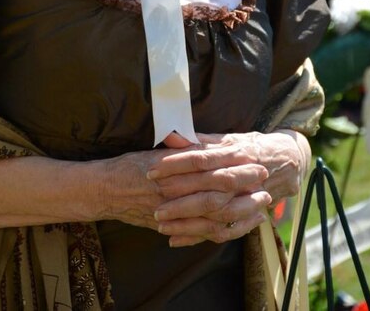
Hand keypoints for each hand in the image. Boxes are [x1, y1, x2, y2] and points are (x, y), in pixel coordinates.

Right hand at [100, 141, 269, 246]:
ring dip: (241, 206)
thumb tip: (194, 138)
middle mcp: (174, 190)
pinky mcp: (174, 225)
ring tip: (261, 200)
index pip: (207, 161)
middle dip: (242, 179)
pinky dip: (226, 228)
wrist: (105, 191)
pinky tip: (242, 224)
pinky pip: (204, 232)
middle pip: (215, 185)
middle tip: (263, 173)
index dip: (229, 158)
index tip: (249, 153)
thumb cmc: (127, 167)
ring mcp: (174, 211)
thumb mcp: (149, 151)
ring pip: (214, 212)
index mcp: (170, 168)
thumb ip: (174, 146)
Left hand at [145, 130, 308, 246]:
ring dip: (187, 221)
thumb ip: (197, 139)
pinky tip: (175, 240)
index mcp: (235, 153)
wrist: (284, 162)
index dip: (176, 165)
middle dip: (179, 197)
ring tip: (160, 223)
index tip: (153, 170)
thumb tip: (171, 136)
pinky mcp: (248, 217)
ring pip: (216, 215)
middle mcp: (242, 177)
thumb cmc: (248, 147)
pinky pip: (223, 232)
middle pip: (209, 190)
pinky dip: (198, 238)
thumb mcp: (224, 138)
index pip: (201, 159)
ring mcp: (248, 199)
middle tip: (155, 200)